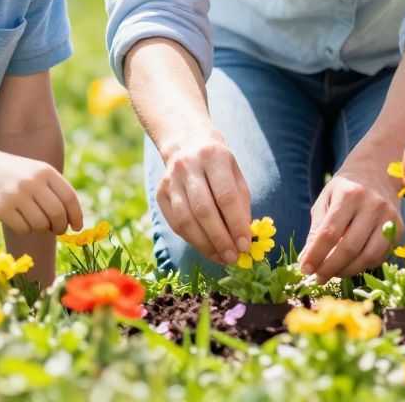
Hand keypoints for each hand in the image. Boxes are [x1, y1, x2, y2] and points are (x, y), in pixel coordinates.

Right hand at [0, 150, 83, 234]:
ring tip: (34, 220)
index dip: (77, 215)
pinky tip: (19, 219)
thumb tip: (71, 221)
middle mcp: (33, 181)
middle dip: (61, 226)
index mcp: (45, 171)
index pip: (69, 197)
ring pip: (41, 224)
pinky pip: (24, 229)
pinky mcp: (3, 209)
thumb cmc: (13, 174)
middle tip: (57, 230)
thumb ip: (54, 191)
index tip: (76, 227)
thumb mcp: (35, 172)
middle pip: (58, 214)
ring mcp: (17, 195)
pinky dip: (25, 229)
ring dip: (42, 228)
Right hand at [155, 132, 251, 265]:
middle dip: (220, 238)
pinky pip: (175, 223)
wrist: (187, 145)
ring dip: (205, 244)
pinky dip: (192, 240)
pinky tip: (207, 249)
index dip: (236, 224)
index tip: (245, 245)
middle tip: (233, 257)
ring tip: (221, 258)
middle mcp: (188, 165)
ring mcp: (170, 179)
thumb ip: (241, 204)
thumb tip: (243, 238)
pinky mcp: (160, 193)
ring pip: (186, 219)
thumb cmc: (219, 166)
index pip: (226, 196)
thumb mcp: (236, 176)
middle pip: (203, 209)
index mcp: (213, 156)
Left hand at [299, 159, 401, 279]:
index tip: (305, 269)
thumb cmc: (345, 189)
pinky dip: (363, 265)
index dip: (316, 255)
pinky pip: (380, 256)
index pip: (330, 233)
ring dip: (348, 271)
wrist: (376, 172)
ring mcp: (389, 217)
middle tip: (319, 278)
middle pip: (350, 247)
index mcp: (349, 194)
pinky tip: (351, 264)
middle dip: (331, 268)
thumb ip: (317, 230)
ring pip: (368, 256)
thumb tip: (307, 260)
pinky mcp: (399, 227)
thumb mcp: (325, 200)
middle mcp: (372, 204)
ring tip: (334, 273)